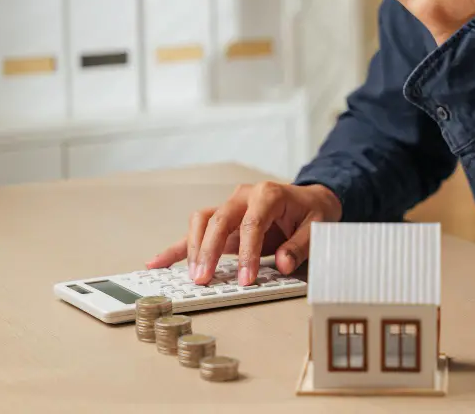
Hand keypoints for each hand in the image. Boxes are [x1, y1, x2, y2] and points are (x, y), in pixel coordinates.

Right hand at [146, 182, 341, 285]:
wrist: (309, 201)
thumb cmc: (311, 212)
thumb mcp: (316, 227)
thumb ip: (300, 246)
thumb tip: (282, 264)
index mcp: (268, 194)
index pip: (251, 223)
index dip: (248, 253)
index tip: (247, 279)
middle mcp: (244, 196)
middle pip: (218, 219)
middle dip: (210, 250)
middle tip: (206, 279)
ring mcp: (230, 206)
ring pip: (201, 221)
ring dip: (194, 248)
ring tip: (193, 276)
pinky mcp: (222, 220)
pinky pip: (196, 231)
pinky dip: (177, 248)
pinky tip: (157, 263)